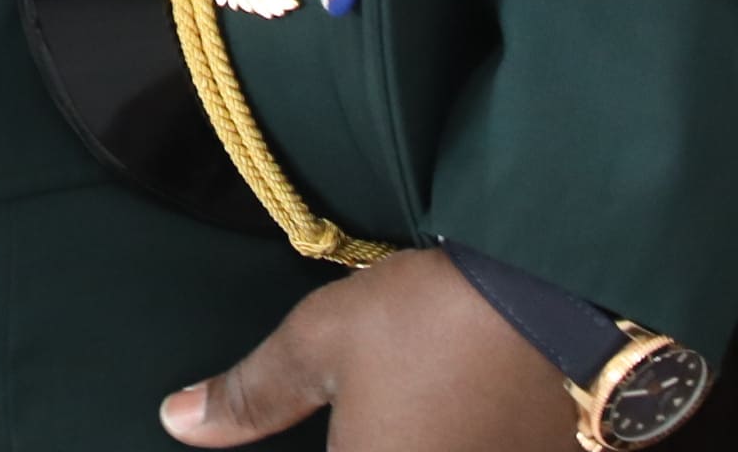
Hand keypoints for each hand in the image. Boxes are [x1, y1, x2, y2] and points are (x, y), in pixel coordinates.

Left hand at [161, 245, 581, 448]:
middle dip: (353, 441)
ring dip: (399, 439)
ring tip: (399, 407)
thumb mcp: (321, 344)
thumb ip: (251, 396)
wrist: (560, 301)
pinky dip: (440, 438)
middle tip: (352, 413)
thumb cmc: (429, 319)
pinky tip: (440, 413)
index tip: (323, 426)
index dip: (312, 446)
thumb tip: (177, 422)